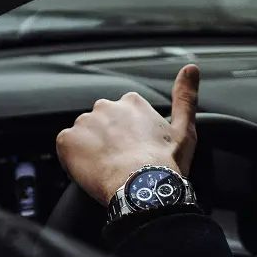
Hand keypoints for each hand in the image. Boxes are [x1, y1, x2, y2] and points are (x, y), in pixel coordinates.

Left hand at [56, 64, 200, 203]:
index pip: (123, 115)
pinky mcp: (67, 141)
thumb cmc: (166, 165)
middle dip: (107, 141)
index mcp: (132, 103)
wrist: (143, 188)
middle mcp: (105, 106)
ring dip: (90, 150)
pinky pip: (65, 148)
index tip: (134, 152)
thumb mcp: (185, 130)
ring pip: (83, 136)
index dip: (128, 137)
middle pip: (101, 124)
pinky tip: (91, 172)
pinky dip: (73, 160)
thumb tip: (190, 68)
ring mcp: (84, 123)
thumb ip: (185, 97)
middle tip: (120, 164)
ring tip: (106, 170)